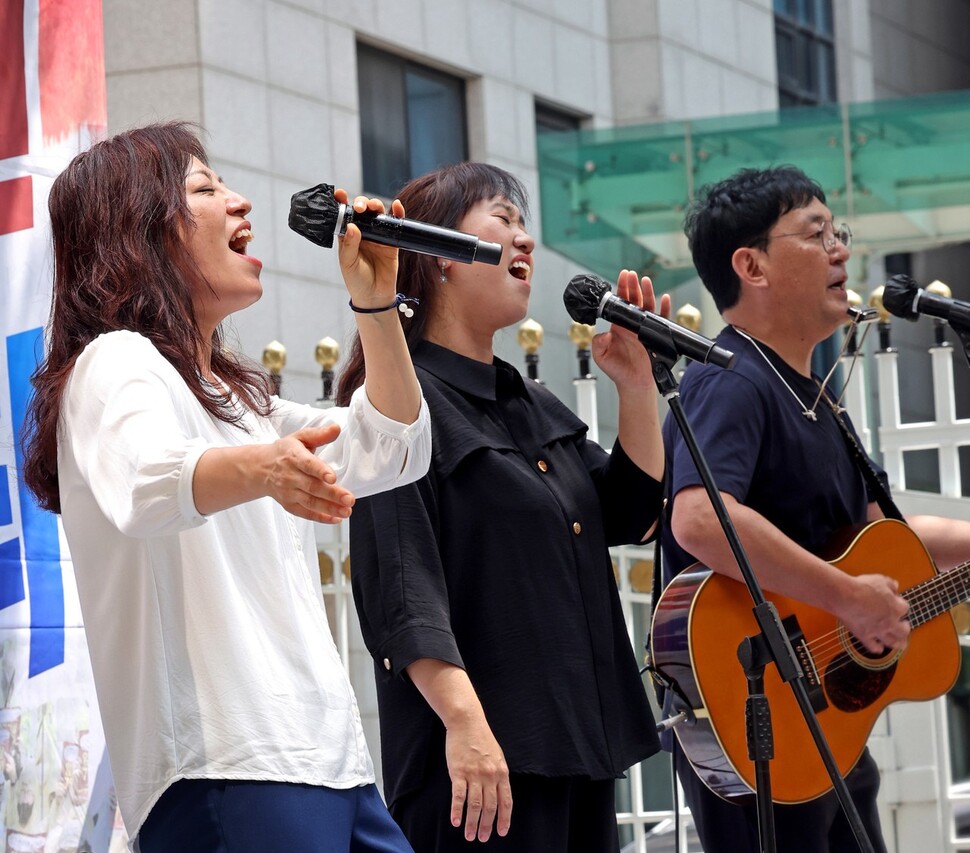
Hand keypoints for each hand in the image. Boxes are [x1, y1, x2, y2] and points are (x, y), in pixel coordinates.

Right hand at [260, 424, 354, 522]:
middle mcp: (290, 476)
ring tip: (347, 510)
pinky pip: (305, 513)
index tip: (332, 477)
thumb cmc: (285, 452)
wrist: (261, 469)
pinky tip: (336, 518)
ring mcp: (288, 492)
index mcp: (294, 457)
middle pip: (312, 487)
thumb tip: (336, 428)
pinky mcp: (289, 504)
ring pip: (310, 502)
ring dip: (330, 508)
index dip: (320, 471)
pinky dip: (320, 518)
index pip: (308, 464)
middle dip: (332, 494)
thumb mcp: (300, 437)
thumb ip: (319, 434)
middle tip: (350, 499)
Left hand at [334, 189, 402, 309]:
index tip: (339, 194)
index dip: (341, 202)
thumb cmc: (356, 281)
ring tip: (373, 207)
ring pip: (377, 214)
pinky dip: (397, 213)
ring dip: (376, 205)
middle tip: (359, 208)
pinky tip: (397, 206)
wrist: (374, 297)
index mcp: (347, 236)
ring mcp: (378, 236)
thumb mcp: (348, 263)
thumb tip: (352, 226)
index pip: (344, 215)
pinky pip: (395, 225)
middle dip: (361, 203)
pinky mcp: (392, 242)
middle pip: (362, 211)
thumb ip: (349, 244)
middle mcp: (362, 233)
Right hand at [444, 718, 512, 841]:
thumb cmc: (481, 739)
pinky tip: (455, 821)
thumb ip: (497, 775)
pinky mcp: (458, 772)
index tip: (501, 832)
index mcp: (502, 772)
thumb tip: (498, 794)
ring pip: (475, 805)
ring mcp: (474, 774)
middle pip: (490, 807)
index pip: (506, 802)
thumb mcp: (496, 756)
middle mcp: (490, 776)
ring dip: (472, 823)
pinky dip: (456, 810)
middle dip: (486, 826)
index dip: (504, 819)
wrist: (467, 721)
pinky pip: (458, 796)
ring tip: (469, 835)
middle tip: (482, 838)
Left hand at [592, 269, 671, 389]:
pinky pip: (662, 319)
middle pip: (634, 300)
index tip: (622, 276)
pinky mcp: (656, 335)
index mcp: (618, 326)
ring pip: (647, 306)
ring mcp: (644, 329)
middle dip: (633, 286)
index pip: (619, 303)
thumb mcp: (601, 355)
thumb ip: (598, 342)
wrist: (633, 384)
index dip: (621, 289)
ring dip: (647, 292)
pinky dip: (664, 308)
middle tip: (632, 275)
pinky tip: (664, 298)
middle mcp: (632, 325)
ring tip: (645, 281)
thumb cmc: (618, 371)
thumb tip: (602, 332)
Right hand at [835, 573, 910, 652]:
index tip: (895, 602)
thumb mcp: (879, 580)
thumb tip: (896, 586)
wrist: (845, 596)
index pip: (905, 608)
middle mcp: (890, 622)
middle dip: (905, 629)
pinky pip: (874, 647)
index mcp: (896, 607)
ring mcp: (878, 631)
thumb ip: (890, 584)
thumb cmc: (862, 586)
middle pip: (904, 631)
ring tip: (900, 643)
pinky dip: (877, 648)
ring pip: (893, 642)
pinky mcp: (865, 636)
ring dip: (898, 643)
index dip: (900, 605)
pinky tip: (878, 648)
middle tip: (904, 627)